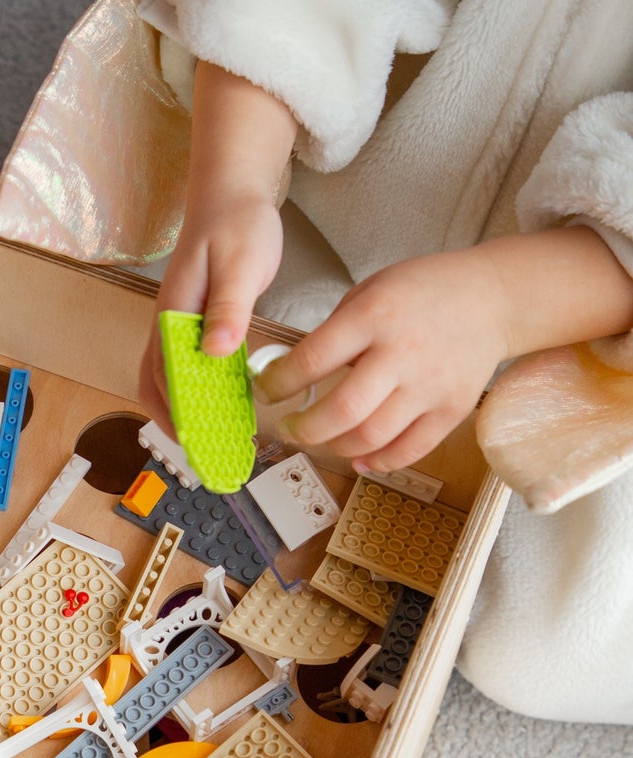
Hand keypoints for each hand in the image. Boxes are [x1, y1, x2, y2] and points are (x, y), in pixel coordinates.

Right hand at [140, 191, 283, 430]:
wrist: (231, 191)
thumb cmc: (236, 223)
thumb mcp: (241, 263)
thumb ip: (230, 308)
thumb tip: (217, 353)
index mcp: (174, 313)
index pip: (164, 374)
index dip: (176, 410)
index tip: (194, 439)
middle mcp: (168, 324)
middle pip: (157, 384)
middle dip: (176, 420)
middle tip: (203, 450)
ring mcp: (177, 324)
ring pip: (169, 378)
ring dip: (185, 408)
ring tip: (212, 436)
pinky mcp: (193, 322)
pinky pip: (187, 365)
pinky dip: (199, 390)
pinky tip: (223, 403)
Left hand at [256, 249, 511, 473]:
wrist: (493, 297)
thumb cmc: (422, 293)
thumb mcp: (369, 292)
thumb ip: (333, 333)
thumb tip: (289, 375)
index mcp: (373, 317)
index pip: (312, 360)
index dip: (279, 384)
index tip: (266, 392)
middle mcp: (402, 353)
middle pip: (341, 411)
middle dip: (304, 429)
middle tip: (291, 427)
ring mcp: (430, 385)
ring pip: (370, 437)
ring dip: (336, 447)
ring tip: (326, 437)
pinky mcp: (452, 408)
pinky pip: (408, 450)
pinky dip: (377, 462)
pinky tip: (360, 457)